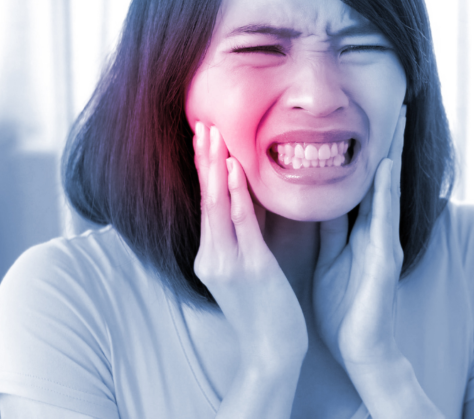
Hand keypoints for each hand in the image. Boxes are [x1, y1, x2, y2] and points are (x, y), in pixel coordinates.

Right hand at [192, 122, 307, 370]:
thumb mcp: (252, 265)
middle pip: (205, 197)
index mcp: (211, 255)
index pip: (206, 203)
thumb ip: (248, 234)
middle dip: (203, 157)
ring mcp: (228, 263)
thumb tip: (251, 197)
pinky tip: (233, 169)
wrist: (272, 352)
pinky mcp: (250, 268)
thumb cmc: (267, 310)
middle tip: (201, 121)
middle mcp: (212, 256)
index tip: (203, 134)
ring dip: (214, 166)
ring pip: (217, 205)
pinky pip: (241, 224)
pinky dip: (236, 194)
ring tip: (213, 133)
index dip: (204, 167)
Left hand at [313, 106, 406, 371]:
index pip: (364, 182)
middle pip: (383, 178)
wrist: (361, 349)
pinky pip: (384, 218)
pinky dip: (386, 190)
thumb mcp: (332, 258)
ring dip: (394, 155)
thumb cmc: (345, 308)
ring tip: (399, 121)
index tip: (366, 117)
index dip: (367, 151)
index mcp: (363, 231)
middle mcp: (379, 231)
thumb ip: (330, 228)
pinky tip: (387, 167)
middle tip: (397, 104)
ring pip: (388, 190)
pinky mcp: (385, 257)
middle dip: (391, 142)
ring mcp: (385, 242)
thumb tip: (319, 198)